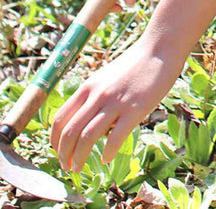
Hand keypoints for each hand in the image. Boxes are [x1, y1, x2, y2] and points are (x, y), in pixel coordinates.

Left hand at [49, 38, 181, 172]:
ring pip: (87, 137)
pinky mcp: (135, 109)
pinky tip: (107, 158)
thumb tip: (90, 120)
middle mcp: (97, 95)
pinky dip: (108, 152)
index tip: (59, 151)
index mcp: (88, 87)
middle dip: (64, 154)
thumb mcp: (107, 76)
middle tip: (66, 166)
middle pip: (70, 132)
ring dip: (79, 158)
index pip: (60, 119)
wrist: (160, 48)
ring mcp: (116, 102)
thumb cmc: (136, 63)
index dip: (55, 140)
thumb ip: (95, 95)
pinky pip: (116, 137)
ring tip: (79, 168)